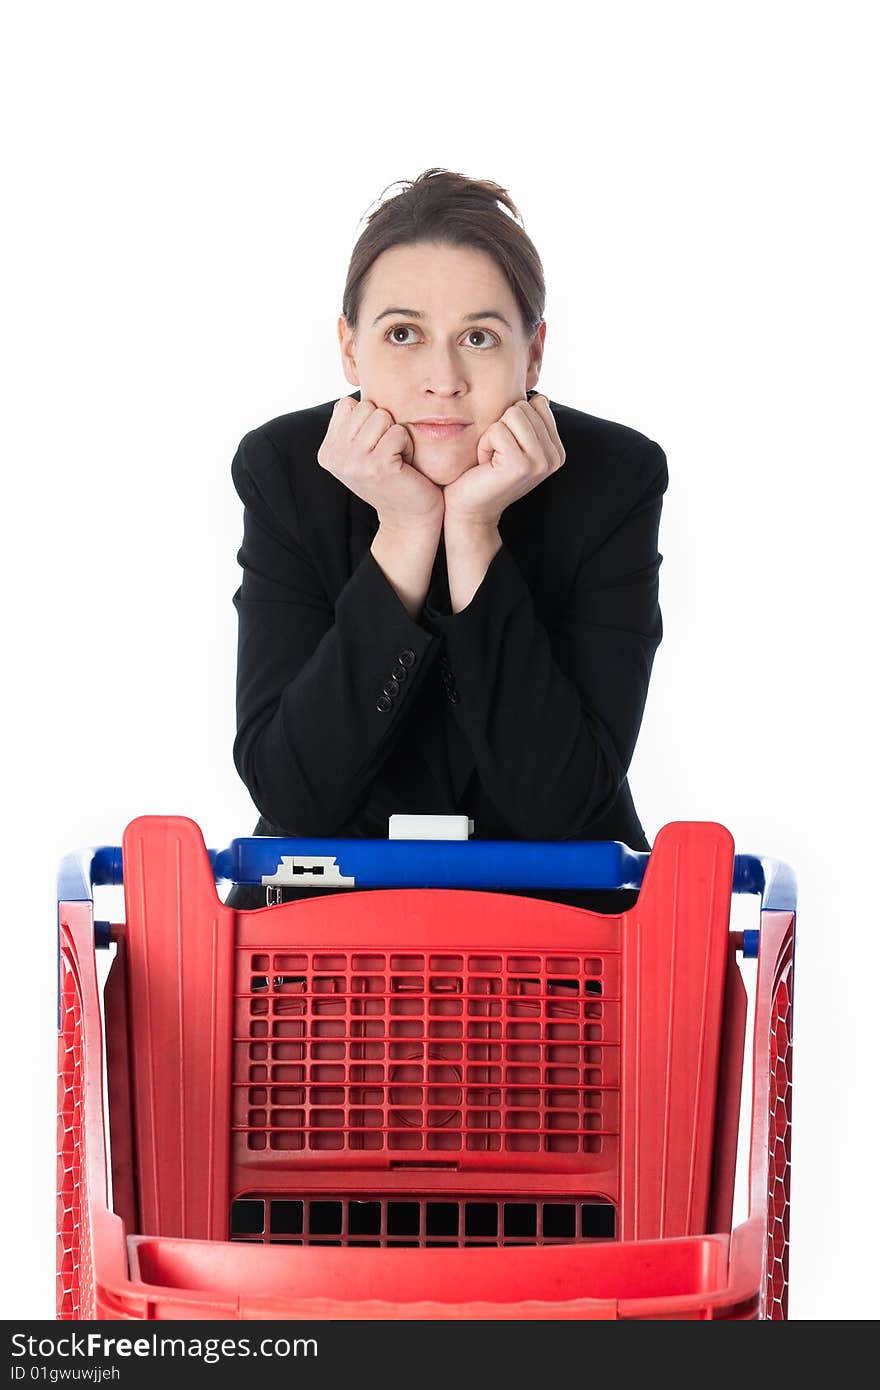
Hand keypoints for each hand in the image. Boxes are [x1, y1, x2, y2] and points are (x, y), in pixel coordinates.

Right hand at [318, 396, 444, 530]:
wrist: (408, 518)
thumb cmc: (392, 478)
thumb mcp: (362, 450)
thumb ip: (352, 424)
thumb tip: (354, 384)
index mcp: (327, 451)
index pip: (347, 404)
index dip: (369, 420)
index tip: (374, 447)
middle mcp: (335, 457)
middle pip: (365, 406)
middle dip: (384, 424)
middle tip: (388, 453)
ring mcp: (354, 462)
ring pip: (382, 415)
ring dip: (396, 434)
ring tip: (396, 458)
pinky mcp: (378, 466)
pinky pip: (398, 431)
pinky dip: (408, 445)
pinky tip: (404, 465)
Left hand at [442, 394, 565, 527]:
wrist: (469, 509)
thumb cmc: (484, 472)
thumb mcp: (512, 442)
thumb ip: (527, 419)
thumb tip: (537, 391)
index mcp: (556, 449)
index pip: (538, 402)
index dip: (513, 420)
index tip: (506, 447)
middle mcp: (554, 457)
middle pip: (524, 406)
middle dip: (501, 426)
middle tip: (497, 455)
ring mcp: (540, 462)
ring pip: (512, 414)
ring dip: (493, 434)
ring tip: (492, 458)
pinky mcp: (520, 465)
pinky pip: (497, 429)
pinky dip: (484, 444)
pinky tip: (486, 465)